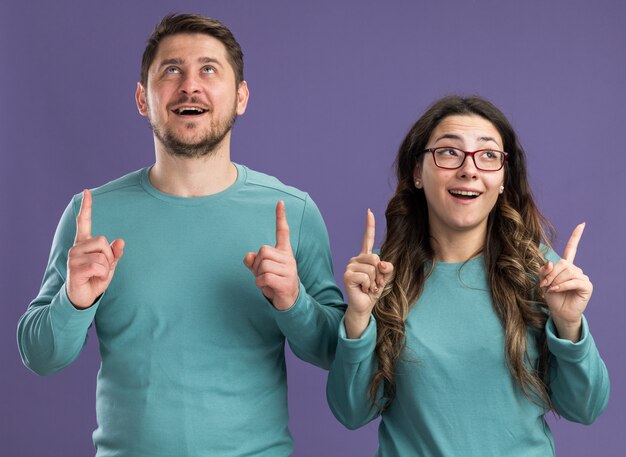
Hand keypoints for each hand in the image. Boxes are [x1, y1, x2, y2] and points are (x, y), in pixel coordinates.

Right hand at [66, 189, 124, 308]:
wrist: (83, 298)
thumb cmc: (95, 279)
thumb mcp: (109, 265)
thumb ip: (115, 253)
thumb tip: (120, 240)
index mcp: (84, 243)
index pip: (84, 222)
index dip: (86, 207)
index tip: (87, 191)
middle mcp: (76, 247)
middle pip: (102, 241)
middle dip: (109, 255)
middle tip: (103, 268)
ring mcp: (73, 257)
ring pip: (102, 254)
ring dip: (106, 267)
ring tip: (97, 274)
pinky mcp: (74, 268)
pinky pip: (99, 265)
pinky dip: (103, 274)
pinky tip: (95, 279)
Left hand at [243, 201, 298, 309]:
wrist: (288, 301)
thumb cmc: (274, 283)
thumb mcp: (261, 271)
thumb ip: (253, 262)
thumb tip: (248, 256)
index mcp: (284, 252)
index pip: (283, 232)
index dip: (280, 217)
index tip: (280, 202)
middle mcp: (288, 258)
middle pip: (262, 251)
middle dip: (256, 264)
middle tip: (262, 275)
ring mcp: (289, 270)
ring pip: (262, 265)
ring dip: (258, 276)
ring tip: (266, 282)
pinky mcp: (286, 283)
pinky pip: (264, 278)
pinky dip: (260, 284)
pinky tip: (267, 288)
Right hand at [343, 209, 392, 338]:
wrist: (364, 306)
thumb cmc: (373, 291)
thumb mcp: (385, 278)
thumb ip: (387, 268)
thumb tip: (381, 263)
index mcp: (365, 258)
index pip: (368, 239)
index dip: (369, 225)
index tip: (369, 211)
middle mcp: (355, 259)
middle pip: (375, 258)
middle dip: (380, 273)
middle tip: (374, 283)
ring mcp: (350, 266)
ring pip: (372, 268)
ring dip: (374, 281)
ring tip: (368, 287)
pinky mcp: (348, 275)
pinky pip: (366, 276)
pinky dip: (368, 285)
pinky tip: (362, 289)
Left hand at [539, 223, 591, 341]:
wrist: (559, 312)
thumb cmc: (552, 297)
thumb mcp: (543, 282)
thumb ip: (544, 271)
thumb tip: (549, 261)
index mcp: (566, 266)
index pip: (572, 248)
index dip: (576, 236)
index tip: (582, 224)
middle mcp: (576, 269)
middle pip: (562, 263)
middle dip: (551, 273)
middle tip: (544, 284)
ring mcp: (582, 276)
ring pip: (567, 272)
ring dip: (555, 280)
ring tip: (550, 289)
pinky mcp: (586, 285)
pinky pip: (573, 280)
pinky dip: (562, 285)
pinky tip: (556, 290)